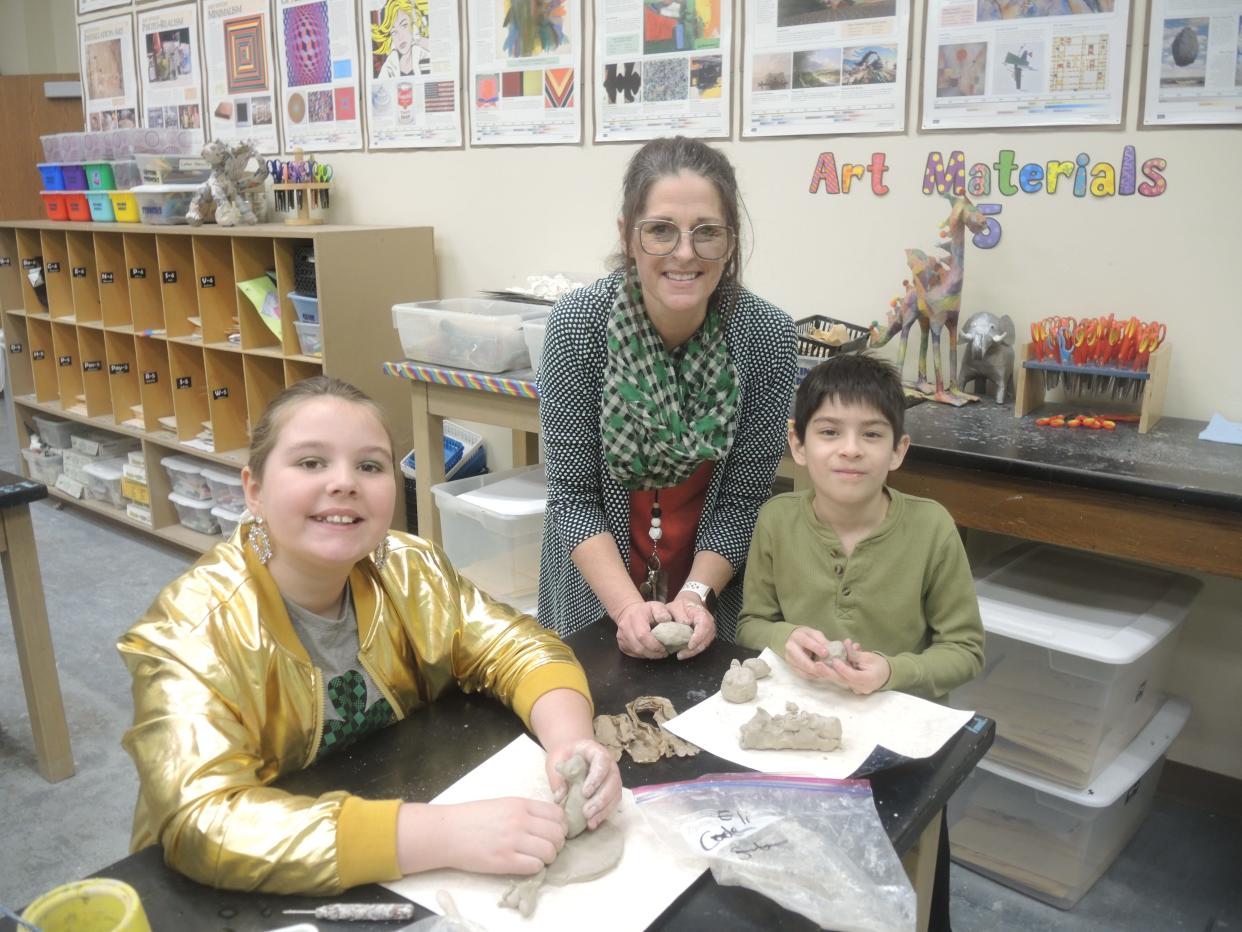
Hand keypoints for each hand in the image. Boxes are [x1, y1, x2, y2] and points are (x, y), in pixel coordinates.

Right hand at [399, 797, 567, 875]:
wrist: (448, 832)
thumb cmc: (473, 818)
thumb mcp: (503, 804)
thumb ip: (525, 811)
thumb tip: (548, 823)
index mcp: (521, 804)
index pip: (557, 814)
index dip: (560, 825)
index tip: (554, 832)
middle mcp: (520, 821)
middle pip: (558, 834)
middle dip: (557, 843)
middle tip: (547, 847)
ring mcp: (513, 841)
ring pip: (550, 851)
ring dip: (548, 857)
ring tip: (537, 858)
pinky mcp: (505, 861)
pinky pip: (535, 866)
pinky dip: (535, 868)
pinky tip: (526, 864)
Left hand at [544, 738, 622, 829]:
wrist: (570, 754)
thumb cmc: (564, 756)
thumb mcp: (556, 760)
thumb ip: (558, 777)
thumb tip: (560, 798)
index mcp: (595, 751)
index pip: (602, 762)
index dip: (596, 778)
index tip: (585, 792)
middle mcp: (609, 764)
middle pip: (612, 781)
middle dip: (601, 799)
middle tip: (586, 812)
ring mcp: (612, 777)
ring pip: (615, 794)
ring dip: (604, 809)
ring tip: (590, 822)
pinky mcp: (611, 791)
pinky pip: (613, 803)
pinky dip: (604, 814)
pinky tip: (593, 823)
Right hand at [614, 601, 671, 658]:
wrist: (629, 612)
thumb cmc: (646, 610)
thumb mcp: (656, 606)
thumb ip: (662, 612)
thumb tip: (666, 620)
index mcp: (635, 617)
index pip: (642, 635)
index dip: (654, 644)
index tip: (664, 648)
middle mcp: (625, 627)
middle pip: (639, 646)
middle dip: (653, 652)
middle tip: (664, 653)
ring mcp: (621, 637)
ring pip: (636, 652)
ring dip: (649, 655)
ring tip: (659, 653)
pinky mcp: (621, 644)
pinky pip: (633, 653)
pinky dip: (643, 655)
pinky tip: (650, 652)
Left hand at [666, 592, 715, 659]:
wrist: (689, 604)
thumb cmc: (682, 606)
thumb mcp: (676, 606)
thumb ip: (679, 614)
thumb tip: (684, 623)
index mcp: (702, 614)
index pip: (705, 625)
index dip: (698, 636)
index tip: (690, 645)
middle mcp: (709, 623)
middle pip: (706, 638)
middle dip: (694, 649)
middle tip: (681, 654)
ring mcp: (709, 631)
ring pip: (705, 644)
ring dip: (694, 652)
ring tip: (681, 655)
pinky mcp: (706, 637)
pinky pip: (702, 646)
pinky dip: (694, 651)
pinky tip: (685, 653)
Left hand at [785, 630, 889, 694]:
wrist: (887, 674)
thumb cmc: (880, 664)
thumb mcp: (869, 657)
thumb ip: (855, 654)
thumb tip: (844, 645)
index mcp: (868, 680)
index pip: (853, 676)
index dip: (842, 668)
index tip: (834, 660)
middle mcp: (861, 687)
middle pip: (842, 680)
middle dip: (829, 672)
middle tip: (817, 665)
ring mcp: (856, 689)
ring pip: (840, 680)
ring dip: (829, 671)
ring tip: (819, 664)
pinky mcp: (852, 687)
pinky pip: (842, 679)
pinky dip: (835, 672)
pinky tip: (827, 664)